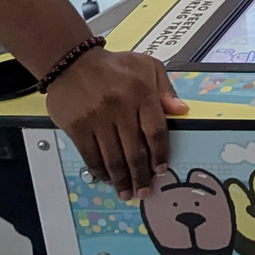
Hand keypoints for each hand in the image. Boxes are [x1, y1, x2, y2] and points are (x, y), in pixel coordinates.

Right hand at [43, 48, 188, 201]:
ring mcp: (97, 118)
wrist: (72, 61)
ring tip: (127, 193)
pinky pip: (91, 155)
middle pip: (134, 150)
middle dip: (141, 175)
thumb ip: (166, 90)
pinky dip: (101, 171)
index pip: (155, 131)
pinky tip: (108, 178)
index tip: (161, 169)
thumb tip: (182, 111)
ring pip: (113, 158)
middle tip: (145, 190)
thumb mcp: (147, 66)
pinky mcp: (77, 127)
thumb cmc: (115, 66)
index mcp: (141, 92)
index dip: (159, 154)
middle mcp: (120, 107)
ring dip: (121, 179)